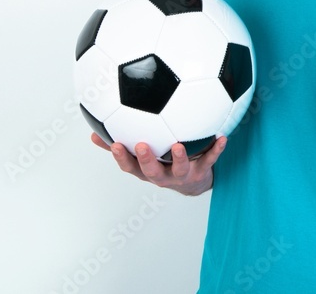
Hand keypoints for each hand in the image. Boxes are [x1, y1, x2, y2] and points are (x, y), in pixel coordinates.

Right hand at [90, 132, 225, 195]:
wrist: (193, 182)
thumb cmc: (162, 163)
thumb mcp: (139, 158)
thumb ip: (117, 146)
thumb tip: (92, 134)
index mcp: (146, 171)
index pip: (130, 166)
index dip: (122, 157)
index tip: (115, 143)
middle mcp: (163, 176)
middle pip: (152, 172)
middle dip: (146, 159)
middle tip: (142, 145)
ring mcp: (182, 176)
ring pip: (180, 169)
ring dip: (180, 158)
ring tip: (178, 145)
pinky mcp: (202, 172)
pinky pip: (210, 160)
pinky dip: (216, 149)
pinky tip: (222, 137)